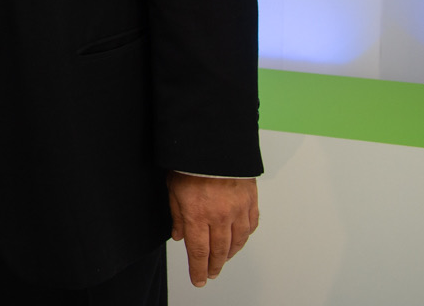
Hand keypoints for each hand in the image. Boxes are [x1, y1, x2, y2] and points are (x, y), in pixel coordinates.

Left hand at [167, 172, 258, 286]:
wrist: (213, 143)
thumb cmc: (190, 163)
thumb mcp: (173, 189)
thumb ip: (177, 215)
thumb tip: (179, 236)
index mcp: (197, 215)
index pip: (199, 252)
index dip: (198, 269)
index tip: (198, 280)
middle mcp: (220, 217)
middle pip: (219, 251)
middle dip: (214, 266)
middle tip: (211, 273)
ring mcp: (238, 210)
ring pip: (237, 241)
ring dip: (230, 254)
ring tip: (224, 260)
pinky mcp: (250, 201)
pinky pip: (251, 225)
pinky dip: (245, 236)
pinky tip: (240, 240)